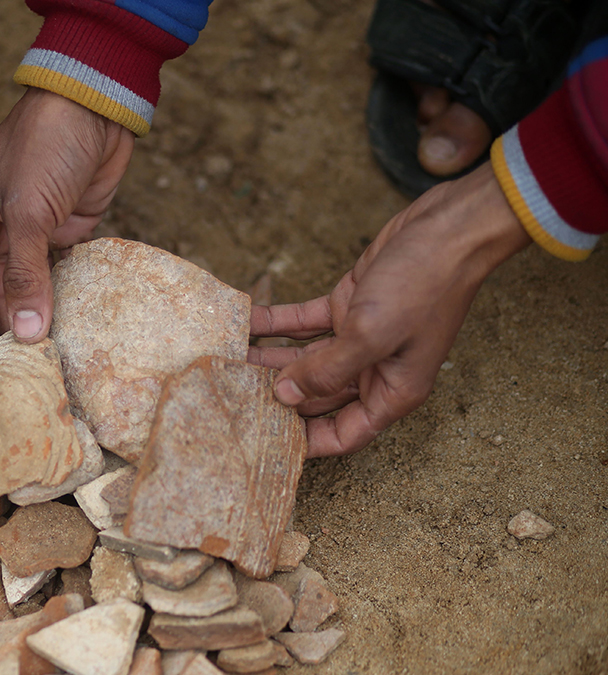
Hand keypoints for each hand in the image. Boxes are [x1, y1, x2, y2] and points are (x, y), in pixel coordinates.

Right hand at [0, 88, 134, 369]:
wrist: (96, 106)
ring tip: (46, 361)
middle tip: (18, 374)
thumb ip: (25, 276)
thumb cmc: (46, 145)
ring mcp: (33, 231)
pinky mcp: (66, 231)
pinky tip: (70, 328)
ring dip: (36, 319)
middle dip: (6, 331)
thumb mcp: (27, 212)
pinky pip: (60, 275)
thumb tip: (27, 336)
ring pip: (29, 287)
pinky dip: (63, 298)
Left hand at [248, 163, 530, 456]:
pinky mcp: (346, 305)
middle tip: (230, 397)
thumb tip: (284, 397)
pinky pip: (302, 323)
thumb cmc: (425, 285)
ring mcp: (358, 337)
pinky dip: (274, 323)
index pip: (344, 434)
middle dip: (275, 399)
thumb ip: (327, 371)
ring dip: (266, 359)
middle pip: (316, 398)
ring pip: (302, 360)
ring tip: (226, 361)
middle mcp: (373, 370)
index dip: (307, 442)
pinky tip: (243, 322)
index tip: (265, 441)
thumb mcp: (372, 335)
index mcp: (391, 391)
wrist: (451, 228)